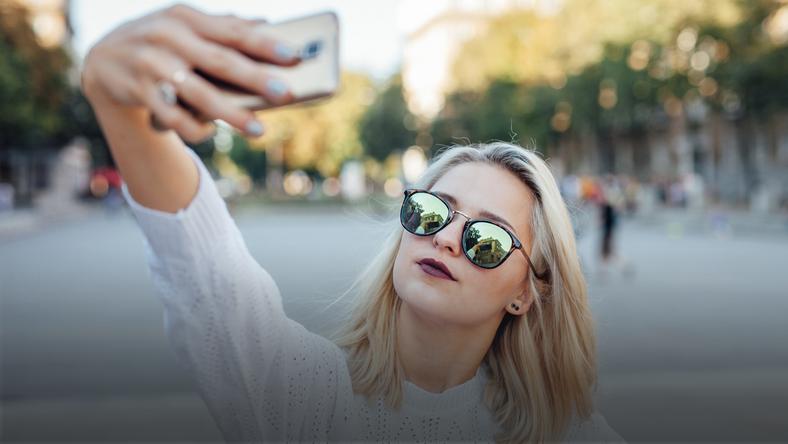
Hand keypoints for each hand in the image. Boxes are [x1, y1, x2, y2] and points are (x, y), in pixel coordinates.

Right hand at [81, 4, 299, 141]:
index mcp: (186, 16)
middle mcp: (168, 37)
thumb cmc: (161, 41)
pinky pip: (173, 117)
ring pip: (198, 94)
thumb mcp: (185, 25)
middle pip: (220, 62)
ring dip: (231, 114)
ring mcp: (151, 64)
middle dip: (255, 79)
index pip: (232, 31)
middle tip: (287, 94)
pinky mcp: (137, 91)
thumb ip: (223, 26)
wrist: (103, 58)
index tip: (294, 56)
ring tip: (259, 130)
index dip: (265, 44)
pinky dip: (194, 128)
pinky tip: (211, 133)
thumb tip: (267, 25)